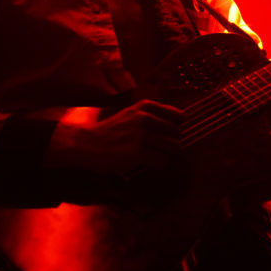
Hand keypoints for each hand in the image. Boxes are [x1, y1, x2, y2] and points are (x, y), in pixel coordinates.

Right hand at [46, 99, 181, 174]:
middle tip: (156, 147)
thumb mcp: (132, 114)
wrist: (89, 143)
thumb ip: (154, 115)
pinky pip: (163, 161)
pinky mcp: (139, 152)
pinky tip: (146, 162)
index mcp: (146, 106)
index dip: (175, 127)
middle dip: (170, 142)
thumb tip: (181, 121)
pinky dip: (158, 164)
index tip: (167, 134)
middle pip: (178, 133)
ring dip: (166, 153)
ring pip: (174, 147)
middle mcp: (146, 118)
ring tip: (152, 154)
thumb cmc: (113, 131)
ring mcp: (142, 135)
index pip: (179, 116)